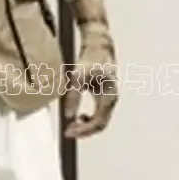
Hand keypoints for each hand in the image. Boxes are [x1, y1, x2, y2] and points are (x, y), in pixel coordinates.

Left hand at [63, 0, 118, 137]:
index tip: (69, 132)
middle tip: (67, 131)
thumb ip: (73, 96)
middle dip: (84, 130)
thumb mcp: (78, 77)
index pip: (98, 123)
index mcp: (108, 96)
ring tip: (71, 125)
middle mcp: (111, 100)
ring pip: (100, 121)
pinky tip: (77, 116)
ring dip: (85, 126)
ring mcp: (108, 99)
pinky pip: (98, 114)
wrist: (98, 47)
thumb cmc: (90, 59)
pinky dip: (87, 119)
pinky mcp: (103, 97)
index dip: (83, 130)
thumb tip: (68, 116)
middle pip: (100, 125)